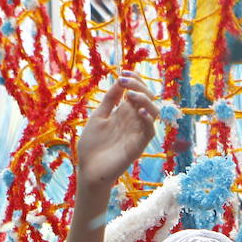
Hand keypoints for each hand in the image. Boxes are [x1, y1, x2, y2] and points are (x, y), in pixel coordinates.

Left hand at [75, 73, 158, 191]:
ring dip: (145, 100)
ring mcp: (137, 133)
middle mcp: (133, 121)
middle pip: (147, 98)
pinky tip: (140, 111)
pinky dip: (148, 119)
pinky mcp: (138, 146)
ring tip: (131, 96)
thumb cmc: (91, 146)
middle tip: (124, 81)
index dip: (134, 79)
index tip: (122, 71)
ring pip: (153, 112)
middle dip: (139, 85)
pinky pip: (150, 131)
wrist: (88, 170)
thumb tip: (119, 80)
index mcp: (124, 113)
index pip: (137, 91)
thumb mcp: (98, 116)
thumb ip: (110, 100)